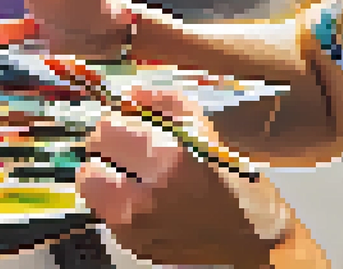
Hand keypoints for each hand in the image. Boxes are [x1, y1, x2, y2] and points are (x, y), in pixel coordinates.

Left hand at [79, 87, 291, 267]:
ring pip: (92, 192)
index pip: (106, 132)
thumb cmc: (231, 177)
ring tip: (131, 176)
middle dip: (105, 154)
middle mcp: (145, 198)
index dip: (116, 125)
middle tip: (126, 153)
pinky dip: (116, 203)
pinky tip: (142, 199)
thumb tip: (130, 95)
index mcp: (166, 161)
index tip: (126, 126)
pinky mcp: (135, 247)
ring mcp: (137, 229)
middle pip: (90, 166)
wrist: (251, 235)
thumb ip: (163, 102)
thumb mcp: (203, 127)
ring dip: (106, 178)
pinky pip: (107, 215)